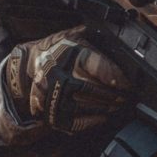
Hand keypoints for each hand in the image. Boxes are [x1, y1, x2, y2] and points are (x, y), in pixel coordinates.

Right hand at [2, 26, 130, 132]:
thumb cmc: (58, 51)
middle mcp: (57, 73)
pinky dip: (92, 121)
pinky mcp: (49, 111)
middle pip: (92, 89)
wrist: (29, 65)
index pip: (96, 66)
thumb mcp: (74, 36)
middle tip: (125, 96)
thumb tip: (123, 35)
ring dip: (105, 107)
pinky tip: (102, 116)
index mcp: (67, 53)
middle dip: (113, 95)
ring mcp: (52, 94)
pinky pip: (74, 121)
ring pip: (85, 106)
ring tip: (116, 105)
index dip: (114, 76)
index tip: (126, 83)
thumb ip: (95, 37)